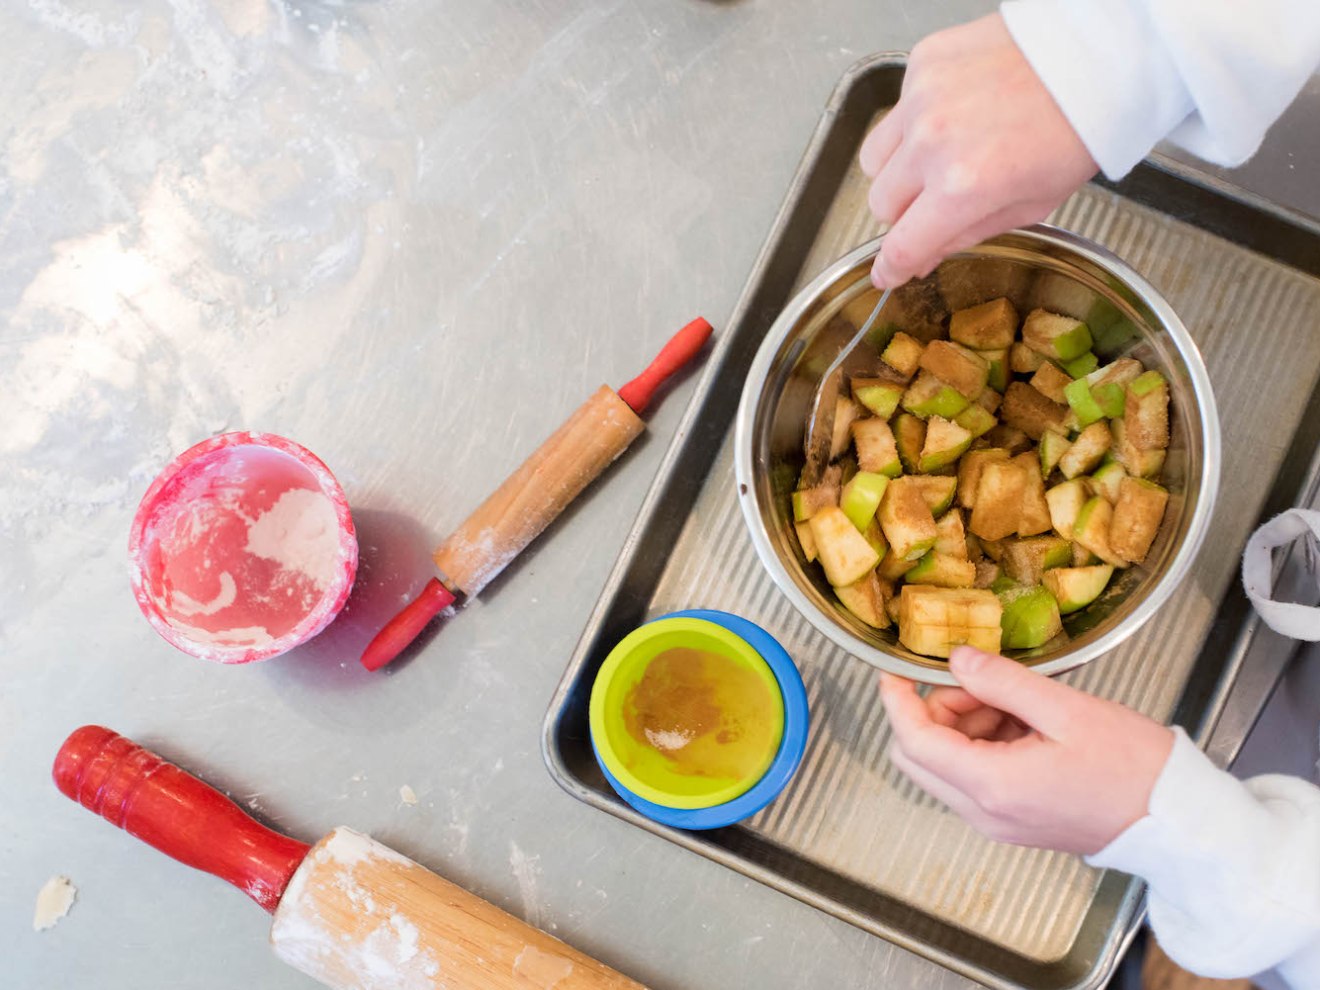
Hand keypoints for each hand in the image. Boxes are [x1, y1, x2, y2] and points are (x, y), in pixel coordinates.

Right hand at [860, 13, 1098, 287]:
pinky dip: (915, 121)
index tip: (886, 273)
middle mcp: (931, 144)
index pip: (902, 245)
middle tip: (934, 203)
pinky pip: (896, 110)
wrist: (1092, 57)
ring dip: (898, 169)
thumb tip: (925, 256)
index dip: (890, 268)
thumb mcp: (1031, 204)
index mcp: (964, 188)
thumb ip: (968, 234)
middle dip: (904, 213)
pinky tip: (954, 112)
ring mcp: (920, 100)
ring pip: (875, 159)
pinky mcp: (922, 64)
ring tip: (936, 158)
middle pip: (880, 203)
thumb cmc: (1073, 131)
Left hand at [878, 647, 1173, 854]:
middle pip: (918, 755)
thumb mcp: (1066, 709)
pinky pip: (973, 776)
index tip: (894, 668)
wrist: (1177, 821)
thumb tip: (957, 659)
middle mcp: (984, 812)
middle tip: (978, 682)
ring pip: (945, 764)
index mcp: (992, 786)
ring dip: (964, 724)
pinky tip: (1025, 723)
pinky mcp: (1011, 820)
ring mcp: (996, 821)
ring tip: (1016, 701)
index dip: (895, 700)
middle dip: (935, 710)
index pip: (912, 741)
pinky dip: (984, 743)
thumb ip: (1002, 682)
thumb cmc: (1134, 769)